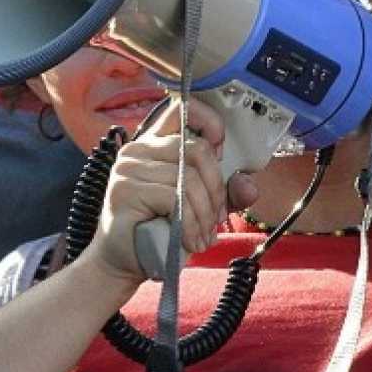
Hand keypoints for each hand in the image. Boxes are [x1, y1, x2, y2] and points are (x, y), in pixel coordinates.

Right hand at [83, 98, 252, 281]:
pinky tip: (190, 241)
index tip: (221, 153)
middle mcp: (138, 148)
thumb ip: (224, 192)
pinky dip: (190, 225)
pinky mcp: (125, 190)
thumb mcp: (199, 207)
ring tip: (204, 237)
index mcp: (155, 143)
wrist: (122, 263)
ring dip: (204, 215)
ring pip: (188, 179)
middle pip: (195, 149)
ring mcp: (128, 167)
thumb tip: (248, 185)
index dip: (210, 123)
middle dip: (216, 188)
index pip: (182, 108)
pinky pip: (174, 200)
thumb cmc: (159, 231)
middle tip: (217, 218)